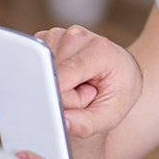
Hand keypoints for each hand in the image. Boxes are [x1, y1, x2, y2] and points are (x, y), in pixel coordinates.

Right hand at [36, 25, 142, 139]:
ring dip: (57, 85)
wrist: (122, 71)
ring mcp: (59, 34)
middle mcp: (77, 36)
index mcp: (98, 50)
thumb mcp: (110, 115)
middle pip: (50, 76)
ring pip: (40, 71)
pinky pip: (35, 66)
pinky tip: (67, 76)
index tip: (81, 104)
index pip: (62, 79)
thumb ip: (85, 124)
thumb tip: (60, 123)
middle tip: (85, 93)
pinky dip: (49, 76)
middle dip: (63, 94)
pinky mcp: (46, 39)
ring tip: (78, 84)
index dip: (66, 99)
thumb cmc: (118, 92)